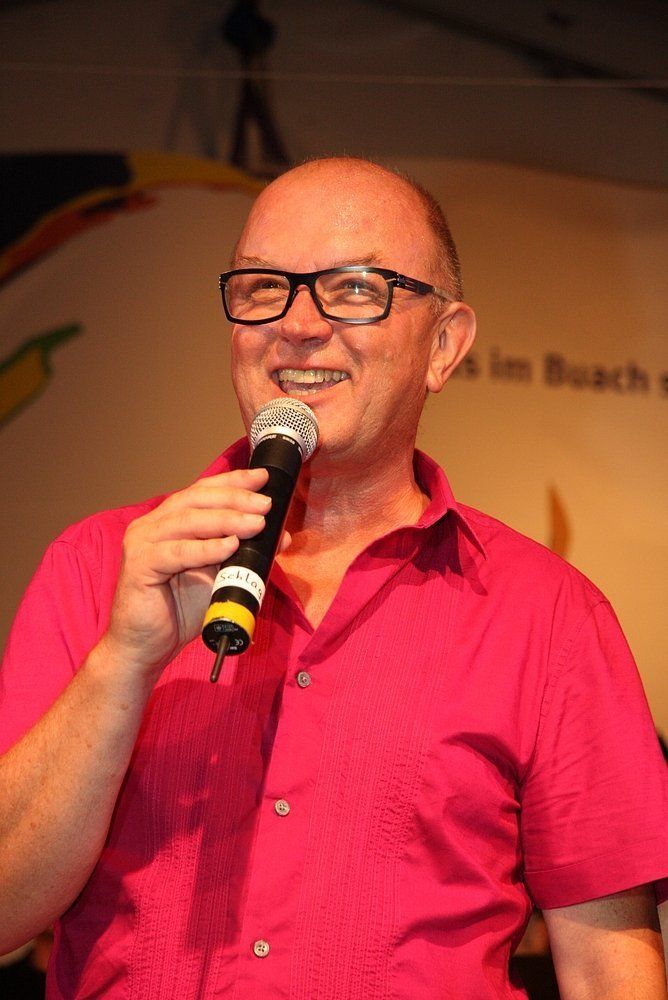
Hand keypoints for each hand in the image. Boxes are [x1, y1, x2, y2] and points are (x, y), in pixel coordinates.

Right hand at [102, 467, 282, 683]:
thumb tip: (281, 535)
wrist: (146, 648)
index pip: (202, 491)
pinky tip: (229, 545)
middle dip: (235, 498)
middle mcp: (151, 525)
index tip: (263, 478)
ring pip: (188, 522)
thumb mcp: (221, 576)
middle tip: (266, 504)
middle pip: (196, 500)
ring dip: (226, 520)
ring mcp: (141, 543)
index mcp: (168, 521)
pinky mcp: (138, 566)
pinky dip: (206, 548)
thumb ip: (246, 554)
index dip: (233, 482)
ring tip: (256, 523)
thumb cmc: (179, 611)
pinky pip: (177, 553)